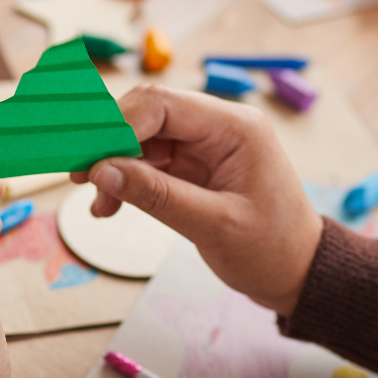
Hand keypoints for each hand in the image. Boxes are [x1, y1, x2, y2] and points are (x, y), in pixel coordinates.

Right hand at [71, 86, 322, 315]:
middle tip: (77, 176)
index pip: (161, 104)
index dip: (117, 126)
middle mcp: (218, 126)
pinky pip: (148, 162)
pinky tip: (108, 207)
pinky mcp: (195, 166)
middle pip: (146, 114)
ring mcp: (205, 145)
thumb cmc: (272, 249)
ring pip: (141, 139)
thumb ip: (156, 195)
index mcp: (235, 127)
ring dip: (113, 166)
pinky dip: (125, 181)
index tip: (87, 160)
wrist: (299, 273)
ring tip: (96, 202)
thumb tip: (101, 171)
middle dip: (108, 143)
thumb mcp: (214, 226)